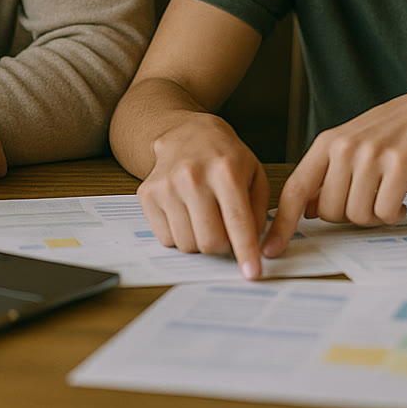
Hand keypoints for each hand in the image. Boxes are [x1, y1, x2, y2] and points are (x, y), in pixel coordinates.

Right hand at [136, 113, 269, 278]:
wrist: (186, 133)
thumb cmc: (225, 156)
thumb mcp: (254, 174)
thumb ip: (259, 211)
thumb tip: (254, 248)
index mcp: (225, 170)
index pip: (237, 221)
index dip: (246, 252)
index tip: (252, 274)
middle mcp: (193, 176)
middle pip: (210, 241)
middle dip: (223, 246)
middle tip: (226, 232)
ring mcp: (166, 185)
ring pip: (187, 244)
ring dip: (200, 240)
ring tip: (205, 217)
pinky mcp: (147, 194)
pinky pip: (166, 239)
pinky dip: (180, 235)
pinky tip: (186, 213)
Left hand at [263, 89, 406, 257]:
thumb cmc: (391, 134)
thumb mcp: (350, 145)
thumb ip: (327, 175)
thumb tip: (308, 211)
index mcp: (327, 143)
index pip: (295, 189)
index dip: (282, 224)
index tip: (272, 249)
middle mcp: (345, 147)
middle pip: (330, 212)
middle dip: (349, 216)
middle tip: (368, 199)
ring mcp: (372, 155)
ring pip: (358, 215)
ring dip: (374, 215)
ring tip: (386, 195)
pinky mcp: (401, 165)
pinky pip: (385, 212)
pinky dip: (394, 214)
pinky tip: (402, 199)